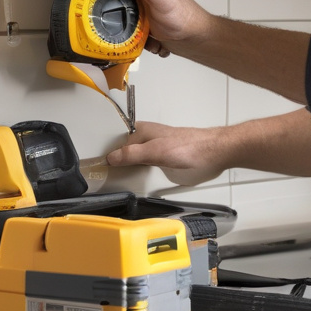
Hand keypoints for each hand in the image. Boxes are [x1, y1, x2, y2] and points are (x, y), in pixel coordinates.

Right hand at [103, 0, 211, 57]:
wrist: (192, 39)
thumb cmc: (183, 13)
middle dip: (102, 0)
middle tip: (109, 7)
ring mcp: (133, 2)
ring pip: (109, 8)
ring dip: (117, 21)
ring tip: (135, 26)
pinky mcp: (132, 18)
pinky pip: (118, 25)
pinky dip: (127, 34)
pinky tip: (142, 36)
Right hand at [106, 121, 226, 184]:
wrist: (217, 152)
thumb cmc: (192, 148)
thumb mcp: (157, 151)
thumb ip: (134, 154)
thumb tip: (111, 157)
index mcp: (142, 131)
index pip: (115, 142)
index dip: (105, 153)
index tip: (93, 167)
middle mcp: (147, 138)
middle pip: (123, 150)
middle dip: (113, 161)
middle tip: (99, 176)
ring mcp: (156, 148)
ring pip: (134, 157)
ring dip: (125, 166)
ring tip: (110, 178)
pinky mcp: (166, 158)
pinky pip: (145, 163)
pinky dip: (137, 170)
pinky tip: (134, 177)